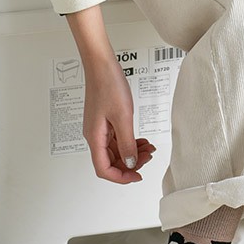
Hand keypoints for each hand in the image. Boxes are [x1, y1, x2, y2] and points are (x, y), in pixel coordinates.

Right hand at [82, 54, 156, 184]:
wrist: (102, 66)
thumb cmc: (108, 85)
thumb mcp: (123, 117)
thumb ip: (127, 144)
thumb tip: (130, 163)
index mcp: (94, 137)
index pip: (104, 169)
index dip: (121, 177)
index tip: (137, 176)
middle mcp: (94, 136)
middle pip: (111, 162)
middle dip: (131, 163)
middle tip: (148, 156)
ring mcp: (99, 129)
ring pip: (116, 151)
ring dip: (132, 153)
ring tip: (148, 147)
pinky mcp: (105, 123)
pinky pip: (117, 140)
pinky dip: (130, 142)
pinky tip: (141, 140)